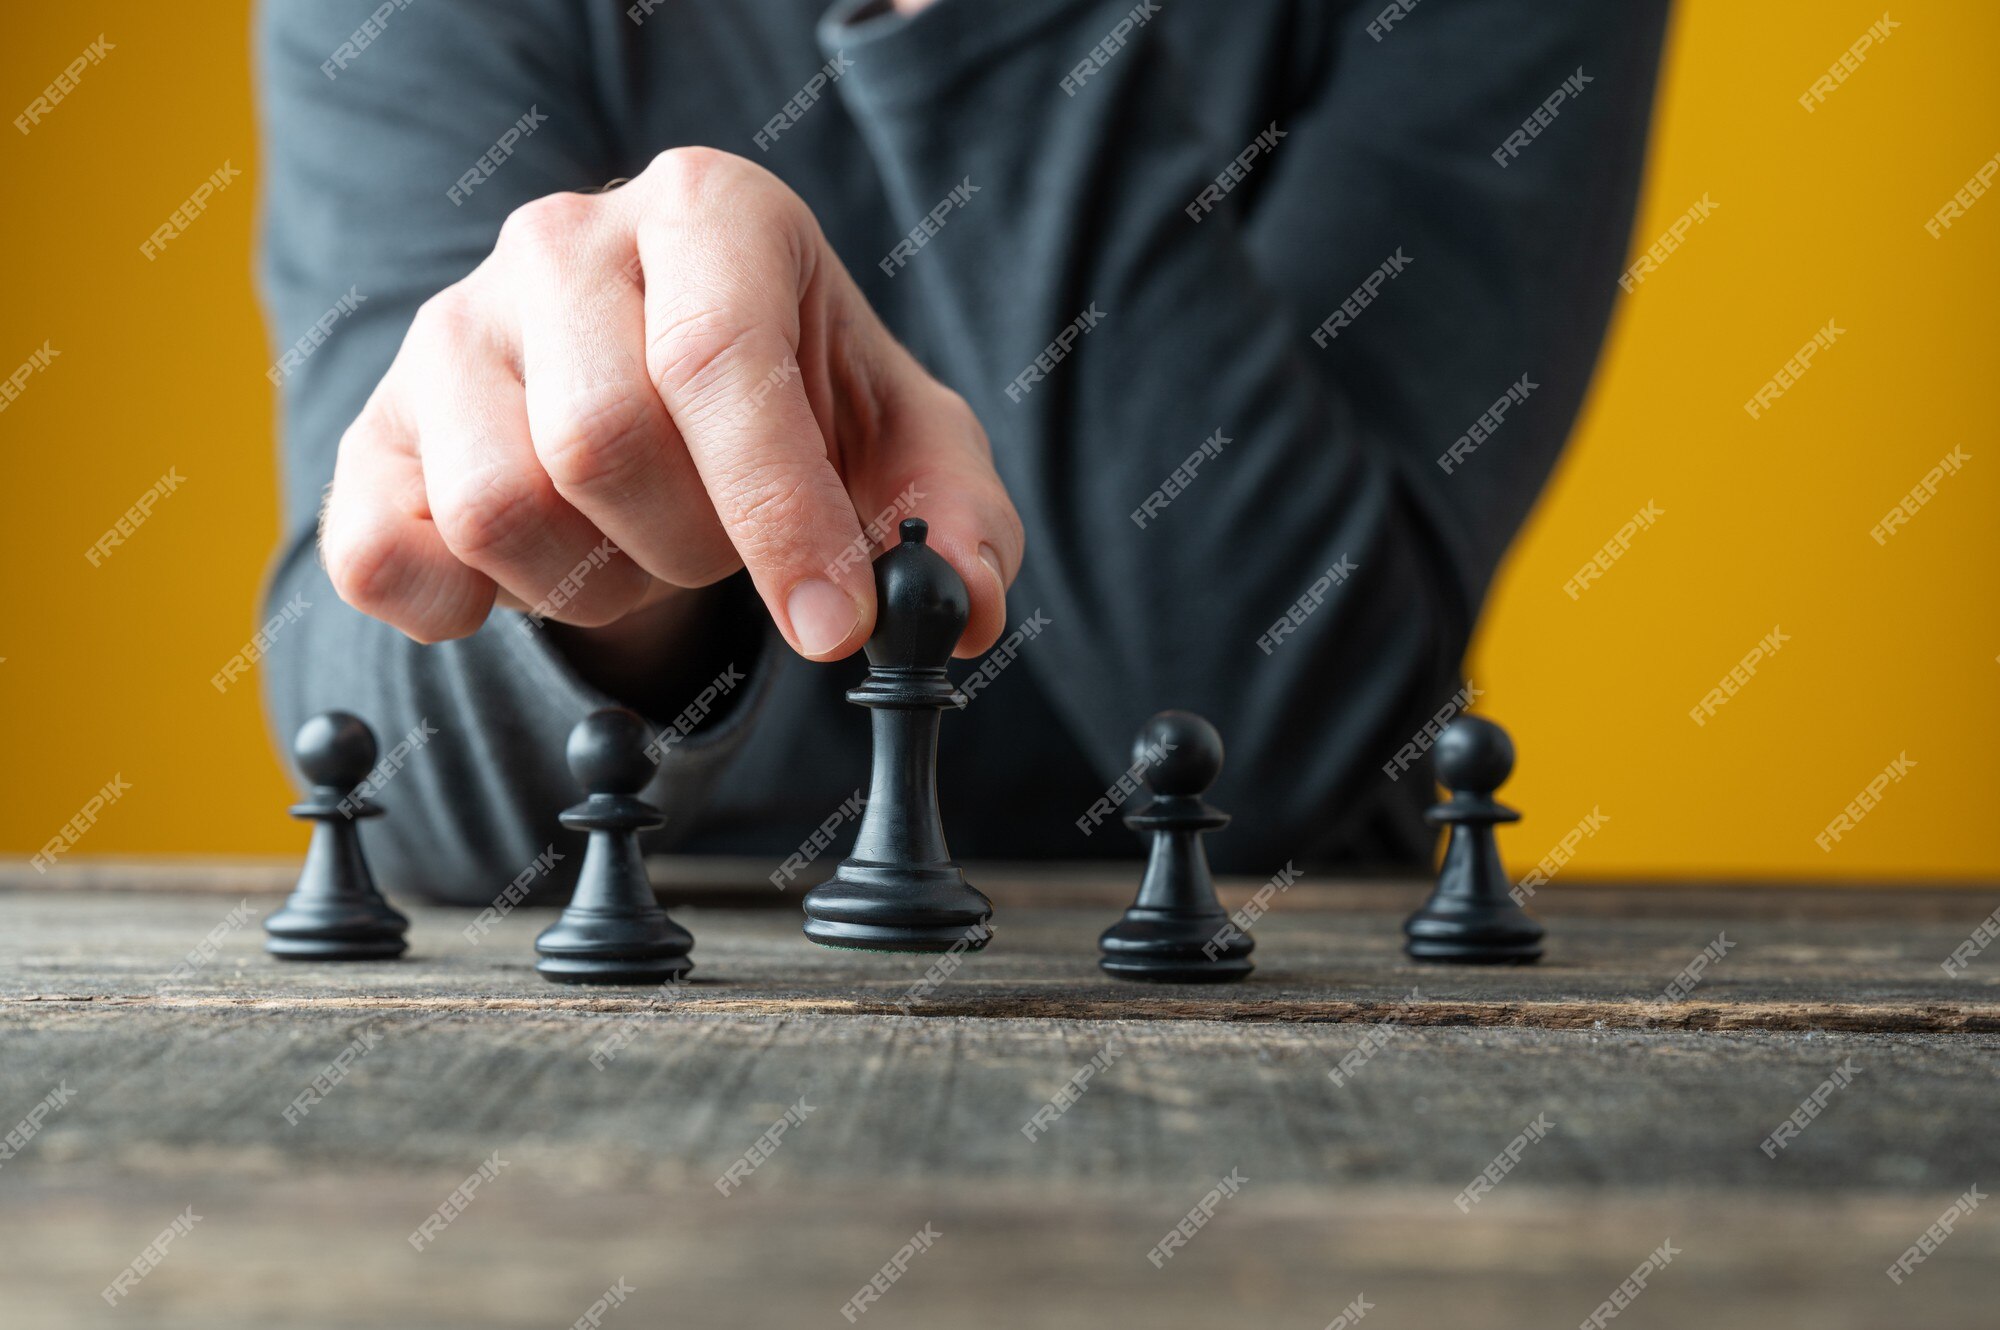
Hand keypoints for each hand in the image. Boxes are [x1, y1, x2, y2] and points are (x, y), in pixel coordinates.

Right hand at [319, 148, 1022, 662]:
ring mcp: (449, 331)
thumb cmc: (796, 404)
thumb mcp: (903, 444)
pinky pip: (378, 559)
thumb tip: (961, 607)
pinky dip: (464, 609)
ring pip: (500, 510)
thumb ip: (956, 518)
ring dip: (598, 584)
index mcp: (707, 211)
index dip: (778, 514)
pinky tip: (532, 576)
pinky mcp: (372, 431)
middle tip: (725, 548)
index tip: (832, 626)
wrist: (665, 386)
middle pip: (604, 443)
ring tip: (640, 548)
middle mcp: (560, 243)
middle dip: (693, 548)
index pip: (718, 360)